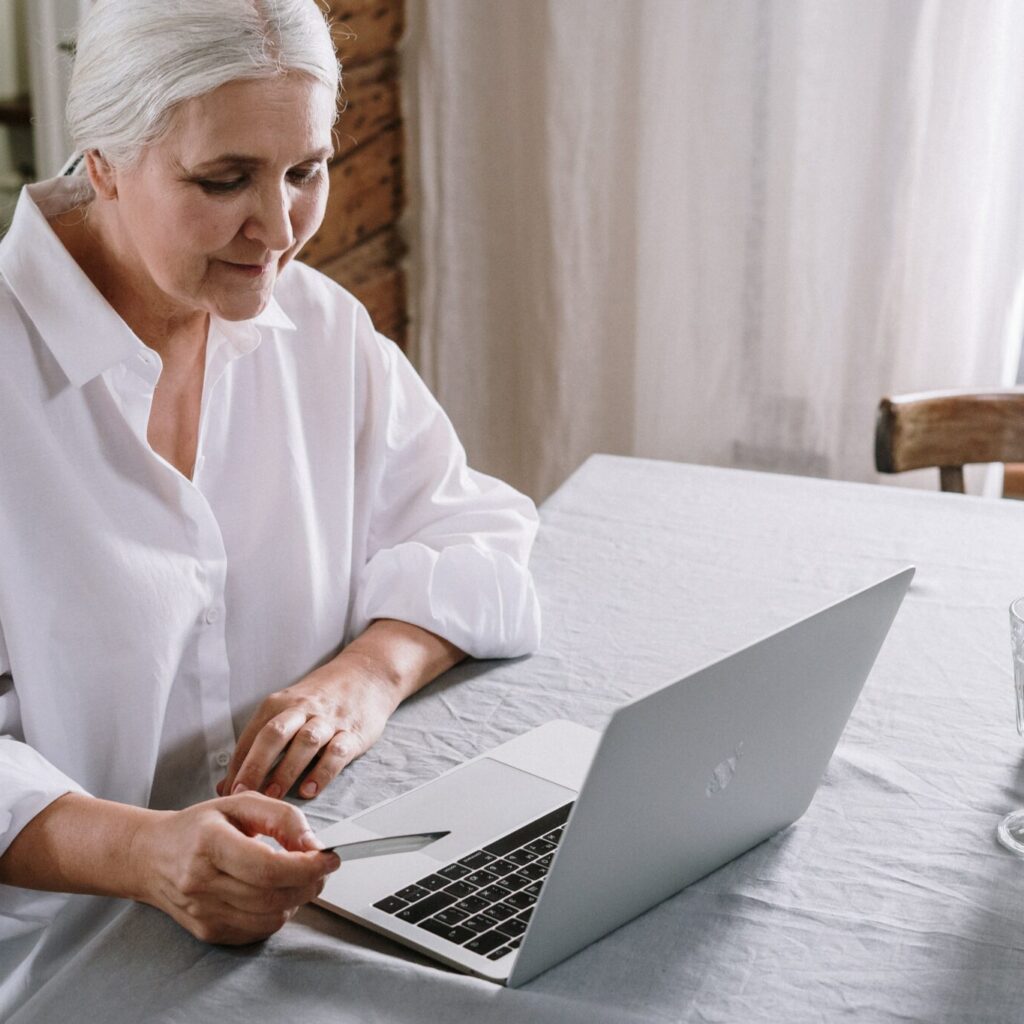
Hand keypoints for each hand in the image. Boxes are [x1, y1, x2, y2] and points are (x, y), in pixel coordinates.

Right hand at [129, 792, 339, 944]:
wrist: (151, 856)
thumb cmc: (199, 826)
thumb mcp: (240, 803)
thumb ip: (283, 818)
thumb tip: (314, 845)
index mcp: (209, 844)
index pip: (268, 867)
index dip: (307, 866)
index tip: (330, 857)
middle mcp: (202, 883)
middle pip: (273, 895)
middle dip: (310, 882)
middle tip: (321, 867)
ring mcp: (203, 912)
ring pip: (270, 917)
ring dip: (297, 898)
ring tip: (297, 877)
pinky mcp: (208, 932)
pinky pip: (258, 930)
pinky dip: (277, 913)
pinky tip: (274, 892)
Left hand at [218, 651, 399, 800]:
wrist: (366, 674)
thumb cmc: (320, 699)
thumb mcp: (287, 709)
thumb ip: (259, 744)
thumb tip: (227, 784)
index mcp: (280, 703)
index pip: (252, 735)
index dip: (238, 765)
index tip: (228, 791)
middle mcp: (302, 709)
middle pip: (274, 734)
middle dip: (256, 765)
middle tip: (243, 793)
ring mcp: (329, 720)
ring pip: (305, 742)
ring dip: (287, 770)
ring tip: (273, 796)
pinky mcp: (353, 732)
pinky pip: (337, 752)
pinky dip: (323, 772)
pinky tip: (311, 790)